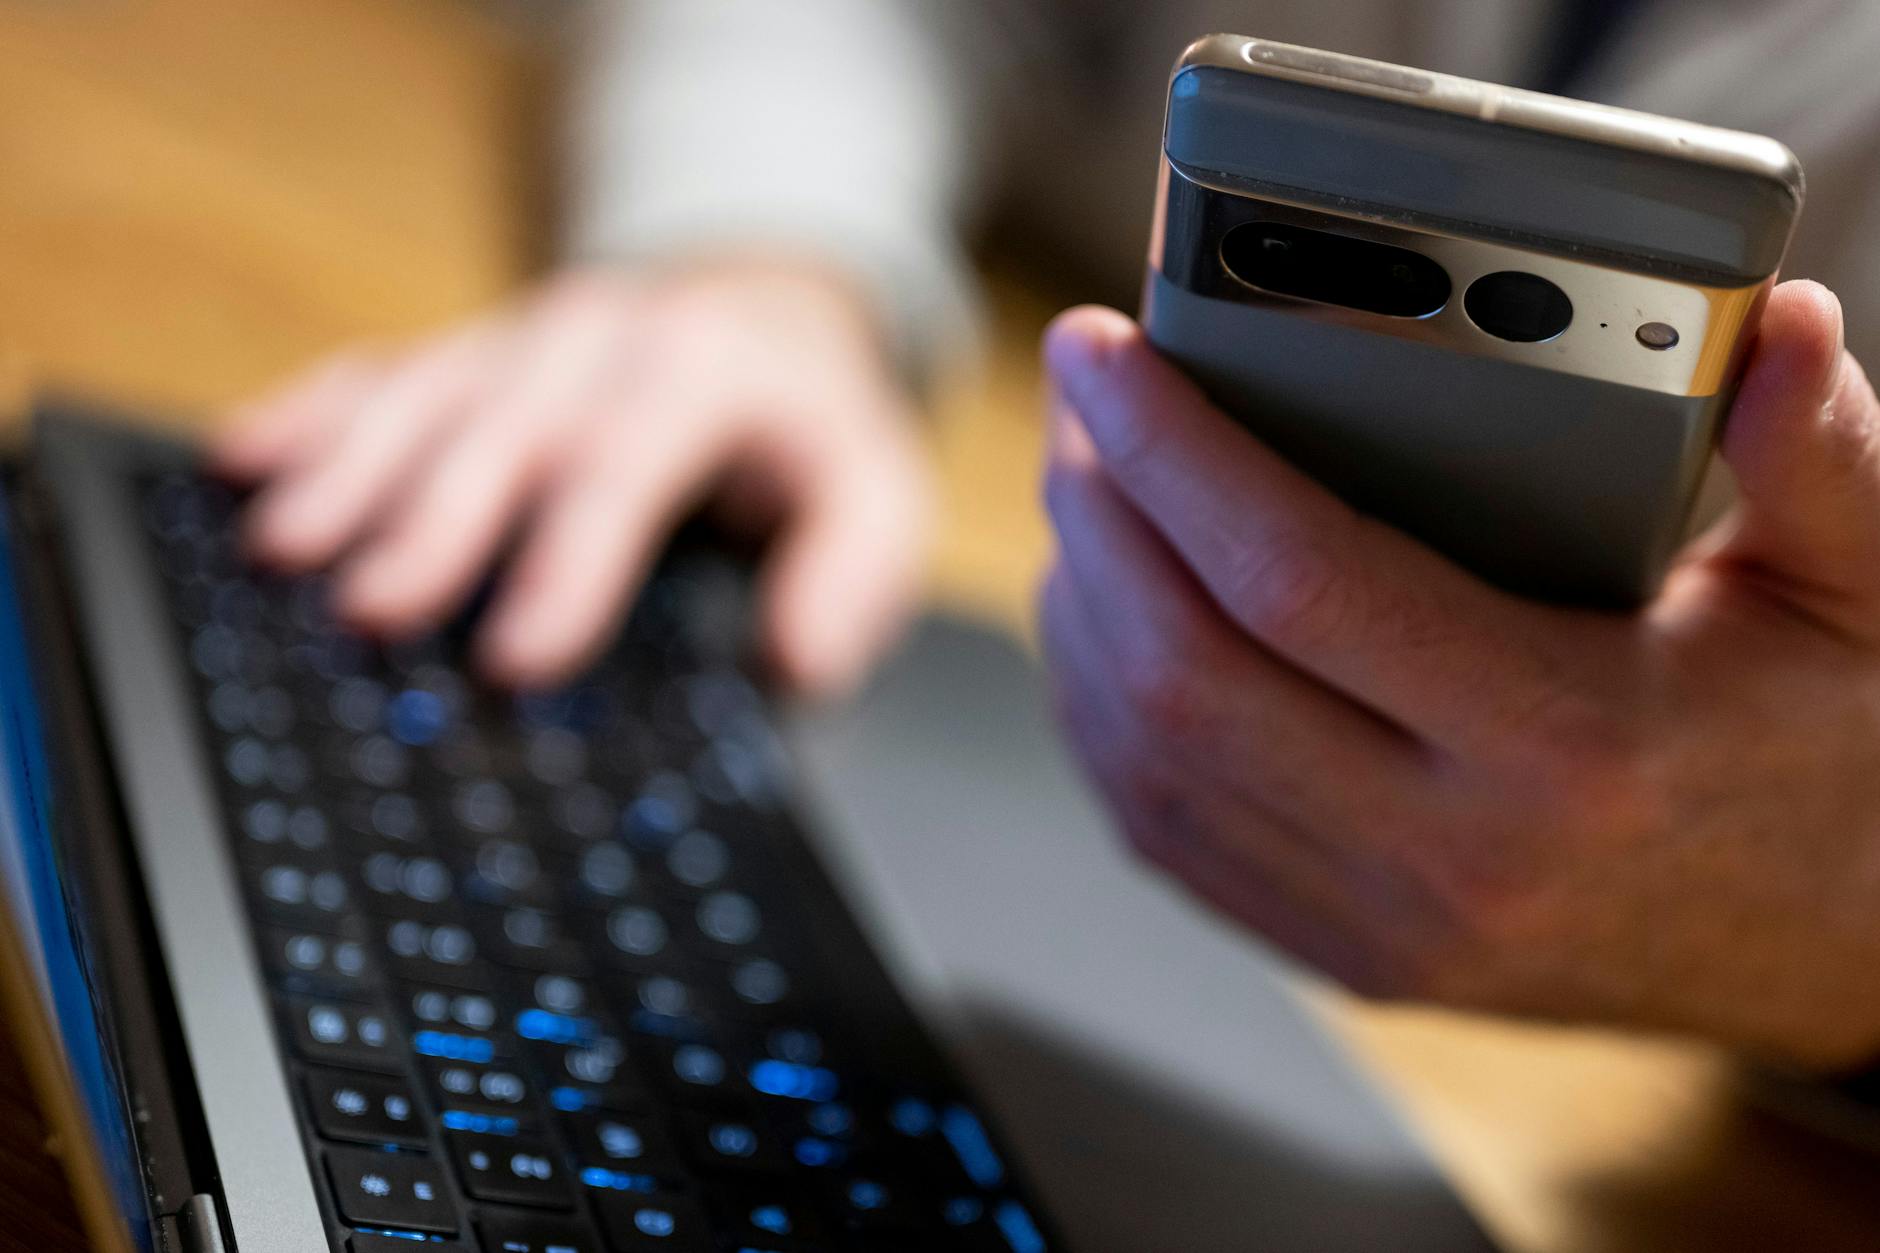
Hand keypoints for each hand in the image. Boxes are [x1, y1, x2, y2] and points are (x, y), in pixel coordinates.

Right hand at [213, 261, 932, 693]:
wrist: (771, 316)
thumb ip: (854, 576)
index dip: (570, 562)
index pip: (629, 463)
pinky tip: (250, 459)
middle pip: (509, 428)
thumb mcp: (882, 495)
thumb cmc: (816, 431)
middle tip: (372, 610)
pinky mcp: (476, 353)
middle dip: (434, 520)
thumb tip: (797, 663)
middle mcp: (603, 338)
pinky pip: (387, 372)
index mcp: (704, 371)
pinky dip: (316, 415)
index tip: (519, 657)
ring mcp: (526, 338)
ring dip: (350, 470)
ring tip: (285, 548)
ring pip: (428, 395)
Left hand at [1040, 282, 1879, 1068]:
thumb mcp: (1858, 592)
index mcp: (1565, 746)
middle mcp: (1451, 856)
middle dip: (1099, 519)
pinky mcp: (1348, 957)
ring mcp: (1385, 925)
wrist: (1835, 945)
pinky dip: (1104, 724)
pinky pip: (1169, 838)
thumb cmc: (1827, 750)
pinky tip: (1104, 627)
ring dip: (1084, 616)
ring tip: (1083, 496)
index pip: (1300, 581)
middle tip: (1078, 410)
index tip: (1106, 357)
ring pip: (1151, 765)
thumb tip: (1770, 324)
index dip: (1174, 454)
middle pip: (1187, 674)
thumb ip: (1817, 452)